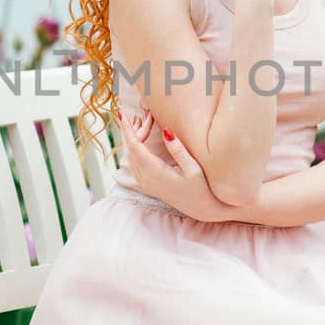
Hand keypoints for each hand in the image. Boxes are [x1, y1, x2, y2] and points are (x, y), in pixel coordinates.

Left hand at [116, 107, 230, 222]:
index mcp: (155, 172)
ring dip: (131, 140)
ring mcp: (146, 184)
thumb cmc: (201, 188)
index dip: (128, 129)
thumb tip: (166, 130)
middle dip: (130, 131)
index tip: (122, 115)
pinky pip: (133, 167)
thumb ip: (178, 149)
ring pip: (130, 158)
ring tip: (137, 124)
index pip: (135, 146)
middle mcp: (146, 179)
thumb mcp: (193, 167)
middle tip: (135, 115)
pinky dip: (132, 153)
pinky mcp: (149, 186)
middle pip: (130, 150)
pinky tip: (135, 145)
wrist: (202, 209)